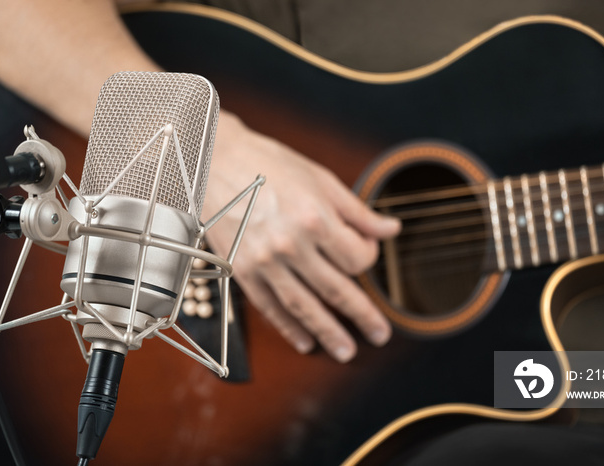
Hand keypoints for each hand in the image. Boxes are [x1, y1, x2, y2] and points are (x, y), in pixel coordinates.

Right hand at [201, 112, 399, 361]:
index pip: (356, 259)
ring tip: (346, 352)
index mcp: (315, 218)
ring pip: (304, 307)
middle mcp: (291, 244)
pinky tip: (305, 342)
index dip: (368, 259)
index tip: (364, 252)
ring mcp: (264, 261)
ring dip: (328, 333)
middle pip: (337, 290)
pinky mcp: (242, 270)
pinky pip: (270, 307)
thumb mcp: (320, 179)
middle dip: (363, 315)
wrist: (212, 161)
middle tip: (380, 335)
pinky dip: (289, 328)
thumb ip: (358, 211)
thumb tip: (391, 230)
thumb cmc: (267, 164)